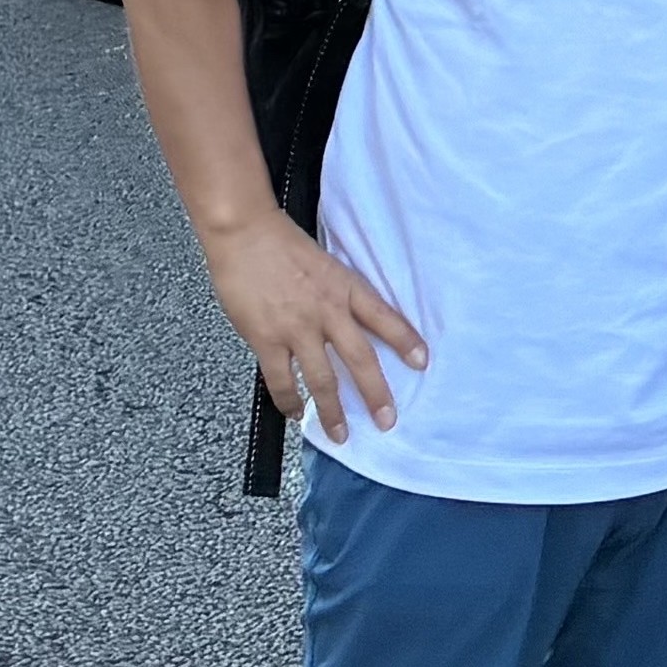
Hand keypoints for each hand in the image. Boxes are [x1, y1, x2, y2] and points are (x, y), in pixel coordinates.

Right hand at [204, 207, 427, 444]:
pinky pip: (282, 380)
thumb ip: (335, 295)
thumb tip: (342, 326)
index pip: (383, 316)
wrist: (244, 232)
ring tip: (341, 434)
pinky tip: (296, 412)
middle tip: (387, 420)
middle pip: (360, 358)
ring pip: (322, 379)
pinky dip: (290, 401)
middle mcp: (327, 310)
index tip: (422, 362)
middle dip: (375, 393)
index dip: (404, 340)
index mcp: (344, 286)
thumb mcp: (324, 263)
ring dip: (333, 411)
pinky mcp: (267, 339)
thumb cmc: (281, 242)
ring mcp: (297, 328)